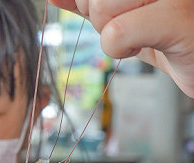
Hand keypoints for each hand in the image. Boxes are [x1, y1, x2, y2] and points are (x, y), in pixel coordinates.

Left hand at [48, 0, 193, 97]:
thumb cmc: (176, 37)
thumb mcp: (129, 15)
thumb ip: (93, 4)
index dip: (89, 1)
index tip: (113, 12)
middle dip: (100, 16)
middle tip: (132, 26)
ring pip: (102, 7)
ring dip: (112, 33)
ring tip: (142, 35)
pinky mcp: (180, 17)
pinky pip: (116, 33)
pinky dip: (119, 50)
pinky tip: (145, 46)